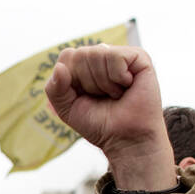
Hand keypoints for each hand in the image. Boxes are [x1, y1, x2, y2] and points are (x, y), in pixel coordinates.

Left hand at [45, 45, 173, 189]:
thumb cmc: (99, 123)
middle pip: (80, 54)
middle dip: (88, 83)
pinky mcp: (139, 57)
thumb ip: (54, 88)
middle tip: (103, 97)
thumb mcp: (66, 108)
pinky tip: (127, 86)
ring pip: (97, 54)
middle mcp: (101, 55)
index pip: (66, 56)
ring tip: (116, 94)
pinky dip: (118, 77)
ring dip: (104, 83)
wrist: (126, 139)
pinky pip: (115, 56)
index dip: (71, 80)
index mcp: (83, 65)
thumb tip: (59, 67)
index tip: (85, 96)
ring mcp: (120, 55)